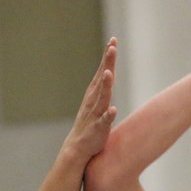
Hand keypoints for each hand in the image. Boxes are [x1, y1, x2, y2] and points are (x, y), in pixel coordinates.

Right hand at [62, 37, 117, 164]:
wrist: (77, 149)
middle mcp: (94, 101)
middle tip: (112, 45)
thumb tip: (108, 72)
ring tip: (109, 72)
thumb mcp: (98, 104)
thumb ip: (103, 89)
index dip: (108, 58)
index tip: (113, 41)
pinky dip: (108, 116)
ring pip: (102, 97)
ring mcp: (95, 114)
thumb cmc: (90, 126)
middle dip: (107, 62)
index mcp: (95, 95)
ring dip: (106, 85)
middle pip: (102, 79)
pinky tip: (113, 110)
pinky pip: (104, 121)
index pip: (103, 72)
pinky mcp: (98, 129)